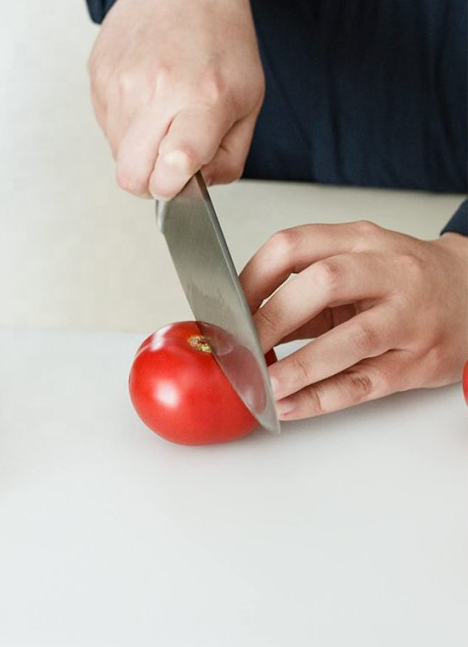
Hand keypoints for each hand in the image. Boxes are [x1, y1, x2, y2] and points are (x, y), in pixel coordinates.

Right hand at [87, 0, 263, 198]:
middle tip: (169, 162)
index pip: (172, 168)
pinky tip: (145, 98)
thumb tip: (195, 188)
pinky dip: (126, 126)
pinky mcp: (98, 79)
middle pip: (132, 178)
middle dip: (151, 182)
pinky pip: (107, 129)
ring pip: (118, 156)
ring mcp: (121, 85)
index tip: (182, 177)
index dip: (174, 187)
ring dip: (140, 151)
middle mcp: (156, 92)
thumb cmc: (220, 41)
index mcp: (203, 98)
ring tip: (161, 116)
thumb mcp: (249, 100)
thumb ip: (228, 158)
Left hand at [239, 222, 467, 418]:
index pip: (294, 246)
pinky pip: (365, 383)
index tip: (227, 307)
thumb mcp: (356, 264)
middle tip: (240, 346)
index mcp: (362, 241)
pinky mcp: (419, 362)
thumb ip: (304, 287)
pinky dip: (322, 397)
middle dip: (271, 318)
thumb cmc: (403, 281)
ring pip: (350, 339)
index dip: (252, 278)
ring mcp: (409, 318)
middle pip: (322, 284)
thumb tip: (243, 322)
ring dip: (298, 366)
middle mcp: (390, 272)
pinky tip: (290, 405)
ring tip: (262, 385)